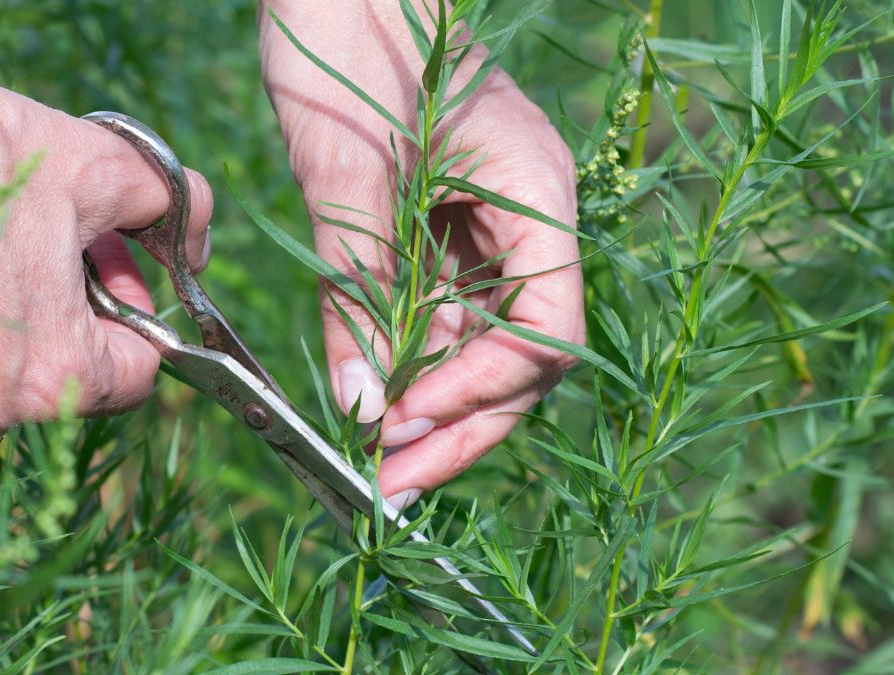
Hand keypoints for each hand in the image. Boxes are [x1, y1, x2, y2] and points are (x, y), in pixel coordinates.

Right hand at [0, 14, 212, 455]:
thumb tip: (198, 244)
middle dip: (76, 318)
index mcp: (53, 376)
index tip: (116, 281)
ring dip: (9, 328)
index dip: (138, 323)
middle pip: (66, 382)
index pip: (136, 378)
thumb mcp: (101, 168)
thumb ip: (176, 210)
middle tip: (58, 252)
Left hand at [259, 1, 582, 505]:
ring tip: (373, 452)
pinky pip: (441, 307)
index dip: (481, 396)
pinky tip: (368, 389)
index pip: (546, 334)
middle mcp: (526, 219)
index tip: (404, 427)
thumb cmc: (346, 38)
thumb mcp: (348, 177)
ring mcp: (489, 222)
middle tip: (392, 480)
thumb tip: (364, 411)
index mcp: (536, 195)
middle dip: (460, 423)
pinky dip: (406, 352)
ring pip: (479, 340)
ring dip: (430, 399)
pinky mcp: (445, 222)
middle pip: (520, 354)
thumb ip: (360, 294)